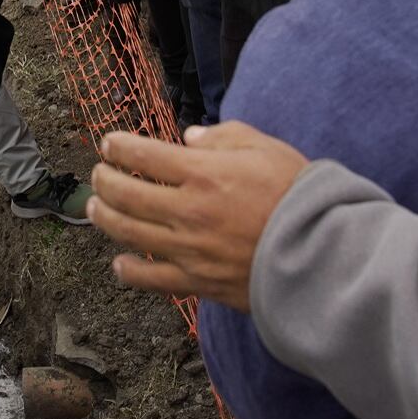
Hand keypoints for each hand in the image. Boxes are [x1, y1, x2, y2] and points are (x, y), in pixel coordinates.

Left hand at [88, 121, 307, 311]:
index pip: (143, 154)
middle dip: (104, 180)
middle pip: (125, 193)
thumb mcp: (265, 147)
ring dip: (105, 219)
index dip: (118, 146)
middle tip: (98, 175)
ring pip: (129, 233)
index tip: (109, 144)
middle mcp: (187, 210)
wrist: (322, 253)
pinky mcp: (198, 282)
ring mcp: (189, 249)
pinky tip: (120, 263)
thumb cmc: (299, 195)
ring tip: (95, 209)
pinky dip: (130, 271)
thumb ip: (223, 136)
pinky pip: (152, 279)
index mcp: (202, 172)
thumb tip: (189, 137)